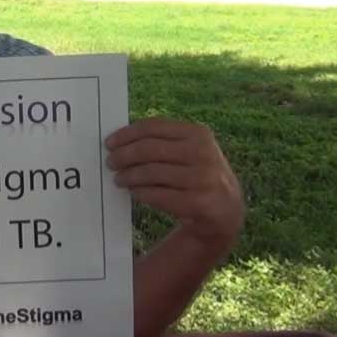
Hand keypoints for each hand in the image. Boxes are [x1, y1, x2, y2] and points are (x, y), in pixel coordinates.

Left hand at [106, 118, 243, 249]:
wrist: (226, 209)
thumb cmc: (197, 174)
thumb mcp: (189, 151)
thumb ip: (162, 142)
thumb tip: (121, 140)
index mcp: (198, 134)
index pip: (154, 127)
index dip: (127, 134)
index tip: (109, 143)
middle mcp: (203, 153)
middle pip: (150, 149)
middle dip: (125, 156)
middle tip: (111, 162)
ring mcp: (203, 178)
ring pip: (152, 172)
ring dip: (130, 176)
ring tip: (119, 179)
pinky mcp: (199, 202)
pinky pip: (159, 195)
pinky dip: (142, 193)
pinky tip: (135, 192)